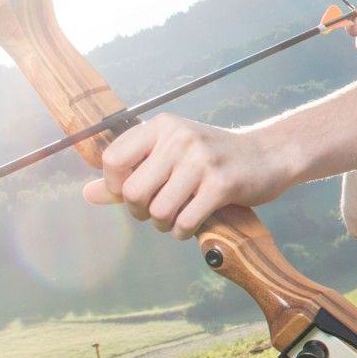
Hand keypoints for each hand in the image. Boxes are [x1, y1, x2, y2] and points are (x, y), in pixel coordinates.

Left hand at [83, 115, 283, 237]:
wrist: (269, 156)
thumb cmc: (214, 158)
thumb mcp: (170, 155)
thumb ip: (129, 174)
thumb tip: (87, 194)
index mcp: (161, 126)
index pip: (113, 160)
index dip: (117, 186)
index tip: (135, 192)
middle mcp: (179, 138)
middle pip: (133, 192)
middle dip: (140, 212)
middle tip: (157, 210)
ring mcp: (201, 161)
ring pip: (158, 211)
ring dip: (164, 224)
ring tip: (177, 216)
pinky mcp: (221, 184)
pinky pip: (185, 222)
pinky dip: (183, 231)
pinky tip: (193, 223)